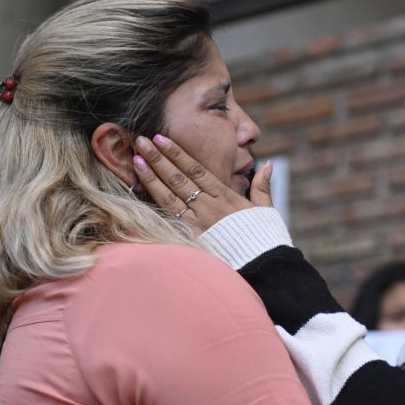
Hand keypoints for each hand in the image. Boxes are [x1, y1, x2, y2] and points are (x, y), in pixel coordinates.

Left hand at [132, 134, 273, 232]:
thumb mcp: (266, 209)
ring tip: (136, 160)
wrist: (263, 265)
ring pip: (170, 196)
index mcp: (225, 196)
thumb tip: (268, 164)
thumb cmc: (264, 238)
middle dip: (159, 158)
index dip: (177, 153)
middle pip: (179, 178)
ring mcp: (198, 222)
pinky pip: (169, 218)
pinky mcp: (192, 238)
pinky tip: (141, 192)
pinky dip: (155, 204)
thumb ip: (262, 186)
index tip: (162, 139)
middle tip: (142, 140)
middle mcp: (209, 206)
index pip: (196, 169)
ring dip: (151, 177)